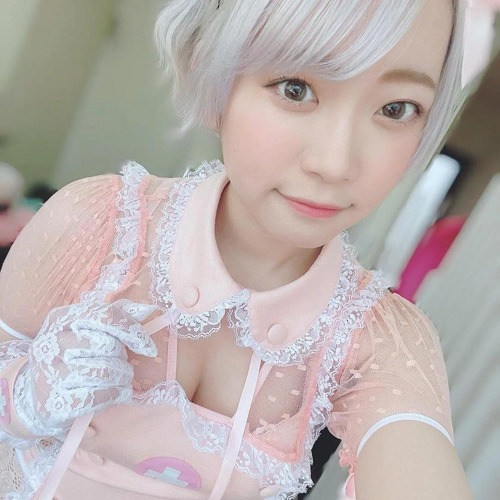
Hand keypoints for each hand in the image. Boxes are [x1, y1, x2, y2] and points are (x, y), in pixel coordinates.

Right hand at [15, 299, 157, 436]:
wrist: (37, 394)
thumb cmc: (72, 355)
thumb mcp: (90, 329)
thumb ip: (118, 316)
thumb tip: (148, 309)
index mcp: (62, 318)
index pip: (106, 315)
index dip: (132, 330)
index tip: (147, 347)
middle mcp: (51, 342)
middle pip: (107, 344)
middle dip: (122, 356)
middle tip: (121, 363)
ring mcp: (49, 372)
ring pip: (104, 371)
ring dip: (122, 377)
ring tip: (121, 378)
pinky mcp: (53, 402)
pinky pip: (97, 396)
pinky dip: (115, 395)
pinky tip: (118, 393)